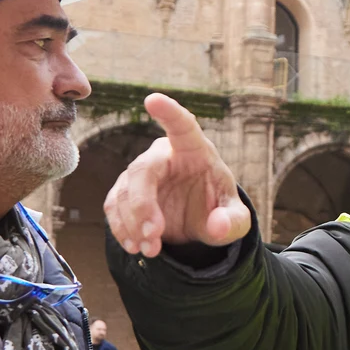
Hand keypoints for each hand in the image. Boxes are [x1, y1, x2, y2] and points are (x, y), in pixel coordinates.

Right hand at [104, 94, 250, 256]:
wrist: (199, 222)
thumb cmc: (218, 209)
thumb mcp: (235, 221)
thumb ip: (232, 222)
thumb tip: (217, 226)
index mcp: (195, 150)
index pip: (183, 126)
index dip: (169, 113)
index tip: (152, 100)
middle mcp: (164, 156)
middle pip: (143, 170)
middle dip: (143, 205)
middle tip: (154, 236)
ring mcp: (141, 173)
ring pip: (124, 191)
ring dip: (132, 224)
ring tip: (150, 249)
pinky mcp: (126, 192)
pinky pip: (113, 206)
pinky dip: (121, 228)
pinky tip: (134, 246)